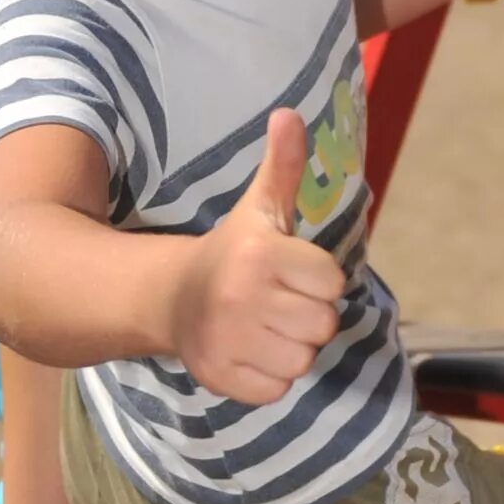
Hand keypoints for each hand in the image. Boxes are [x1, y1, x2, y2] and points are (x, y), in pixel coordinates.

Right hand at [166, 111, 343, 405]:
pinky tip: (250, 352)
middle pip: (323, 325)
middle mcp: (243, 297)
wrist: (170, 297)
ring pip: (302, 360)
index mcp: (261, 254)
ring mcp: (229, 340)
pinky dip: (269, 377)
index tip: (291, 273)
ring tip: (265, 328)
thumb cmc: (234, 252)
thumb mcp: (260, 208)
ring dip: (290, 348)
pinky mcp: (221, 377)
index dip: (317, 280)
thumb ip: (283, 165)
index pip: (332, 283)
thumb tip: (291, 113)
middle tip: (279, 303)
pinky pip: (277, 389)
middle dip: (307, 316)